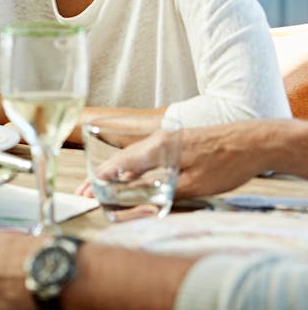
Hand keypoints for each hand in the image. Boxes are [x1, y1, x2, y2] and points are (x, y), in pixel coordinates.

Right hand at [76, 120, 271, 199]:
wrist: (255, 142)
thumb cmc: (228, 162)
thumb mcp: (195, 185)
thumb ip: (166, 192)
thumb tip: (143, 202)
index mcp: (158, 149)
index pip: (121, 163)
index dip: (101, 177)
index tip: (87, 188)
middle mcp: (158, 140)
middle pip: (122, 159)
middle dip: (102, 176)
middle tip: (85, 190)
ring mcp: (168, 139)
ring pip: (133, 157)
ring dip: (116, 172)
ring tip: (101, 185)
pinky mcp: (178, 142)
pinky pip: (146, 155)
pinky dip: (133, 167)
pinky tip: (132, 178)